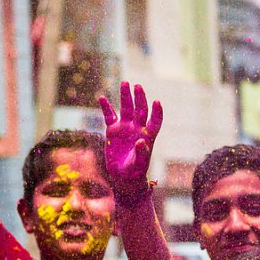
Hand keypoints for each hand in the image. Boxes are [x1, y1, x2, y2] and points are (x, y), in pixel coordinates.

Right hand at [98, 82, 162, 202]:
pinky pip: (109, 116)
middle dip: (139, 98)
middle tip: (137, 86)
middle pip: (140, 110)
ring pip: (126, 108)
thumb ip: (142, 152)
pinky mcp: (113, 130)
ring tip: (125, 83)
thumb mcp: (140, 163)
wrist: (123, 176)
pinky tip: (102, 98)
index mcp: (148, 135)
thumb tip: (141, 141)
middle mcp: (137, 128)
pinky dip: (106, 107)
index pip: (155, 120)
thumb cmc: (135, 171)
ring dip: (126, 96)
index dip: (157, 112)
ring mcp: (125, 127)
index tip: (157, 102)